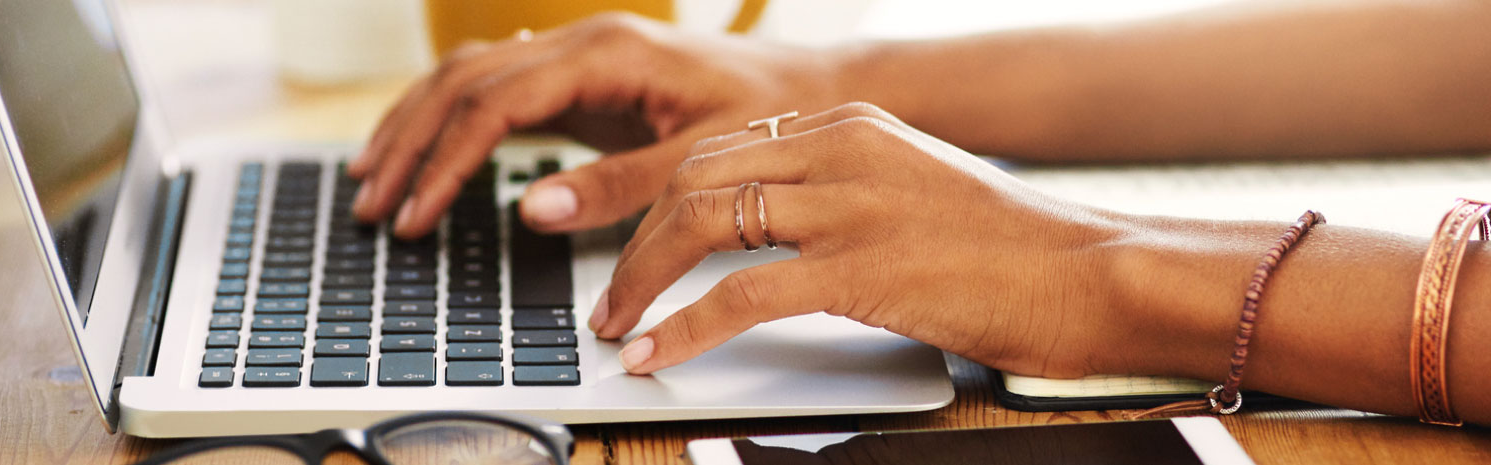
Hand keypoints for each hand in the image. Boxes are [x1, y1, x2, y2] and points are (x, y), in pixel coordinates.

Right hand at [346, 13, 844, 237]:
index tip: (417, 215)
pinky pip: (497, 89)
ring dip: (416, 126)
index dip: (445, 161)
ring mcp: (579, 57)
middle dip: (410, 143)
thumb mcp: (700, 159)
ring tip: (374, 179)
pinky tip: (427, 148)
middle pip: (463, 81)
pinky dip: (452, 120)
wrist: (813, 88)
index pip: (494, 102)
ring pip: (469, 76)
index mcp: (606, 53)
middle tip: (372, 204)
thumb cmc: (771, 116)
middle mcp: (583, 43)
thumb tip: (534, 209)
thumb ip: (619, 186)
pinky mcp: (584, 80)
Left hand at [595, 102, 1132, 377]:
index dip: (660, 202)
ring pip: (703, 223)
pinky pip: (741, 294)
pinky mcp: (863, 268)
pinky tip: (657, 353)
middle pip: (696, 179)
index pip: (721, 150)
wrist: (1092, 273)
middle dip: (636, 241)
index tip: (634, 245)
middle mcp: (842, 151)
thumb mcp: (913, 189)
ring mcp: (851, 206)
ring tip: (618, 326)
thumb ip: (843, 191)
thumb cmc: (1010, 248)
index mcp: (851, 127)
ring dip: (642, 280)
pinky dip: (684, 327)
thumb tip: (770, 230)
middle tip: (611, 295)